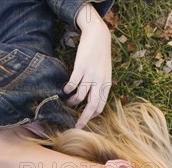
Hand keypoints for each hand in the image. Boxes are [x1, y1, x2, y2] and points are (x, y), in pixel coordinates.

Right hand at [64, 5, 111, 128]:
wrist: (99, 36)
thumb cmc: (101, 55)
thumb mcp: (105, 72)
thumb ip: (101, 85)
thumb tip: (94, 99)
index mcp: (106, 84)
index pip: (100, 106)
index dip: (92, 115)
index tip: (85, 120)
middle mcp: (99, 82)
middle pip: (92, 106)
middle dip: (84, 118)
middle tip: (77, 126)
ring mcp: (90, 75)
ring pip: (80, 96)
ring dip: (72, 102)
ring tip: (68, 102)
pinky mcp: (80, 67)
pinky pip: (73, 84)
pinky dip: (68, 89)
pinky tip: (65, 90)